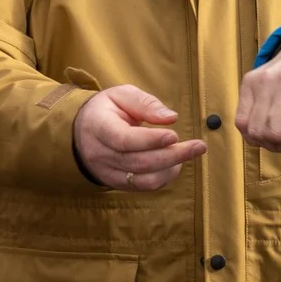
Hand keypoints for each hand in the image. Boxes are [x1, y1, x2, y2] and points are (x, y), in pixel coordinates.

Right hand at [72, 85, 206, 190]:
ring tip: (188, 152)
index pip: (123, 140)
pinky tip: (175, 162)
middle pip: (138, 162)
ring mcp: (107, 172)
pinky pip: (144, 186)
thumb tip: (171, 118)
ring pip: (143, 180)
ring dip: (171, 169)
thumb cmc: (107, 109)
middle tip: (199, 146)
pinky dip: (164, 177)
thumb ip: (145, 103)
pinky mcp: (117, 183)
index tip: (174, 135)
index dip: (150, 140)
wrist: (81, 132)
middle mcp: (100, 154)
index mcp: (98, 127)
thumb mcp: (121, 95)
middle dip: (172, 156)